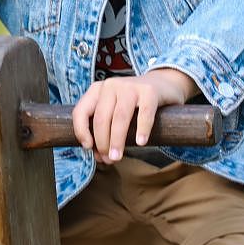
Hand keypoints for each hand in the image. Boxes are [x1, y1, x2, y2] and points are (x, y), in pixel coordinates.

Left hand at [71, 69, 196, 163]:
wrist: (162, 85)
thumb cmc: (134, 105)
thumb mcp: (113, 110)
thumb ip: (105, 130)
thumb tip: (100, 156)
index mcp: (97, 90)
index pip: (81, 111)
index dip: (81, 131)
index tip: (88, 148)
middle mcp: (111, 85)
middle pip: (101, 118)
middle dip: (102, 142)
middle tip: (108, 159)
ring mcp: (130, 86)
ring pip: (120, 117)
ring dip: (117, 140)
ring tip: (118, 157)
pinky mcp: (149, 91)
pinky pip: (144, 113)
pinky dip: (142, 130)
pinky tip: (141, 142)